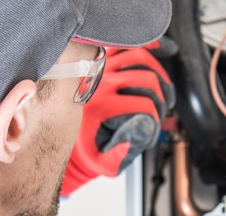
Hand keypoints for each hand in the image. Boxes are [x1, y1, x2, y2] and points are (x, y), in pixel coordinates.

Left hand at [61, 46, 173, 196]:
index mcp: (101, 106)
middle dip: (161, 97)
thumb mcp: (99, 160)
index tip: (154, 125)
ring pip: (140, 57)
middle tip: (161, 109)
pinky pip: (126, 45)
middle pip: (146, 78)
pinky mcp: (102, 58)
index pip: (144, 104)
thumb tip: (134, 141)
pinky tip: (157, 53)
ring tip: (161, 89)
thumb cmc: (85, 144)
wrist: (64, 128)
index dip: (157, 117)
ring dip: (158, 72)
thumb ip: (117, 157)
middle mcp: (100, 82)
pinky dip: (145, 47)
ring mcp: (101, 67)